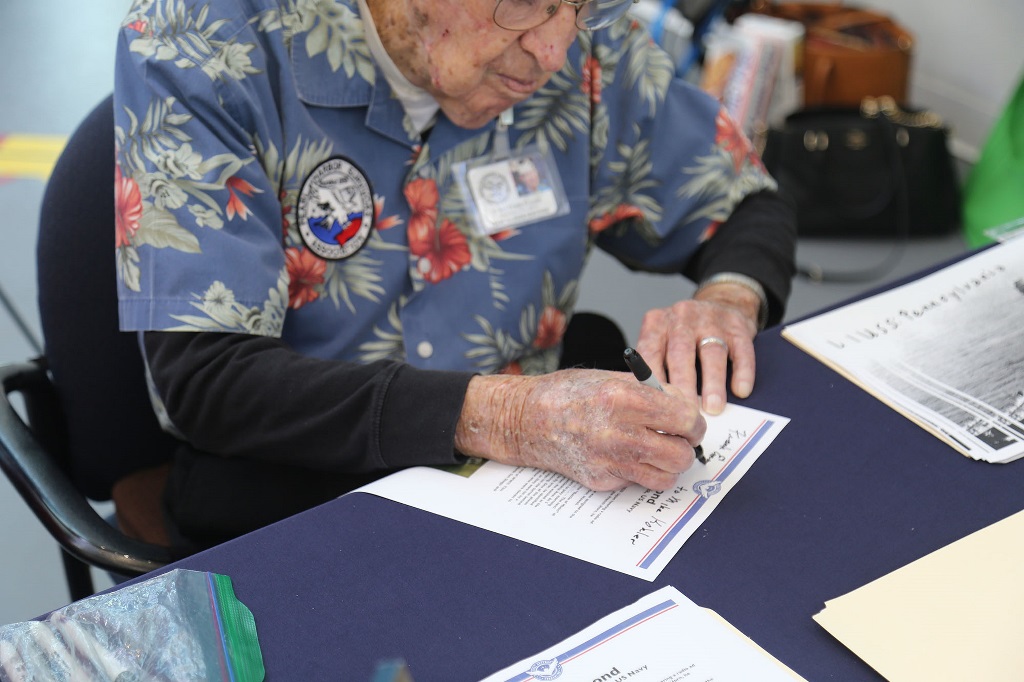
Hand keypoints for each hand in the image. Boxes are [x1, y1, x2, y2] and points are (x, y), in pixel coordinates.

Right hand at [454, 370, 705, 491]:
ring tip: (656, 450)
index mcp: (626, 399)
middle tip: (678, 439)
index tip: (691, 424)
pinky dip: (640, 471)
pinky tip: (625, 455)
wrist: (527, 419)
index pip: (686, 420)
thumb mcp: (613, 378)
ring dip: (667, 464)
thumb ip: (653, 392)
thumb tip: (686, 408)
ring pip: (666, 476)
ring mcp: (610, 461)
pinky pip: (638, 482)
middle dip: (685, 447)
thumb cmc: (569, 393)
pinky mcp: (601, 481)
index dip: (694, 423)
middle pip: (681, 455)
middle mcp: (620, 433)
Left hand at [634, 282, 759, 414]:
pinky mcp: (737, 325)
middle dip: (683, 387)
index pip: (649, 354)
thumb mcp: (663, 342)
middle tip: (686, 414)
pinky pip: (741, 350)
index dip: (653, 384)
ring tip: (713, 409)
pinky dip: (742, 372)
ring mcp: (710, 319)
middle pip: (680, 354)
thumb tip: (656, 408)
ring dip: (712, 383)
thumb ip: (657, 367)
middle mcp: (681, 318)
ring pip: (711, 352)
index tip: (657, 409)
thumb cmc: (685, 335)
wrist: (722, 303)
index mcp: (656, 325)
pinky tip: (741, 391)